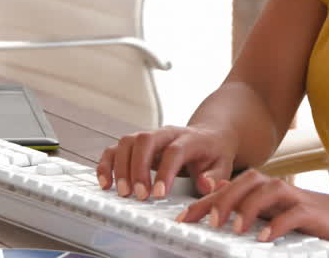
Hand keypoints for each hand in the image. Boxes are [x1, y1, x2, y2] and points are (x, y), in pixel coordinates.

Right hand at [96, 125, 236, 199]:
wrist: (209, 135)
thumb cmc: (213, 153)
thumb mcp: (222, 164)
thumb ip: (215, 176)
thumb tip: (205, 185)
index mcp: (190, 138)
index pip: (174, 151)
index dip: (165, 172)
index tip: (159, 194)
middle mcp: (166, 133)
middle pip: (145, 140)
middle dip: (138, 169)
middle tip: (139, 195)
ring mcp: (148, 136)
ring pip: (127, 142)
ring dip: (121, 167)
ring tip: (123, 192)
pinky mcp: (135, 144)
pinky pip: (115, 148)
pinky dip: (107, 164)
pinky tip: (106, 183)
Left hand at [176, 168, 328, 252]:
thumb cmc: (321, 219)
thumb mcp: (283, 215)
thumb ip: (256, 210)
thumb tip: (222, 208)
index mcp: (269, 190)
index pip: (231, 190)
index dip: (205, 202)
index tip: (182, 219)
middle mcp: (280, 189)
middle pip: (244, 184)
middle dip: (219, 201)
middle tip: (200, 221)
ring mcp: (299, 198)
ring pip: (266, 193)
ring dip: (246, 209)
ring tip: (231, 227)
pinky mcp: (315, 213)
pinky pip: (292, 215)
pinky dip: (276, 225)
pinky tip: (264, 238)